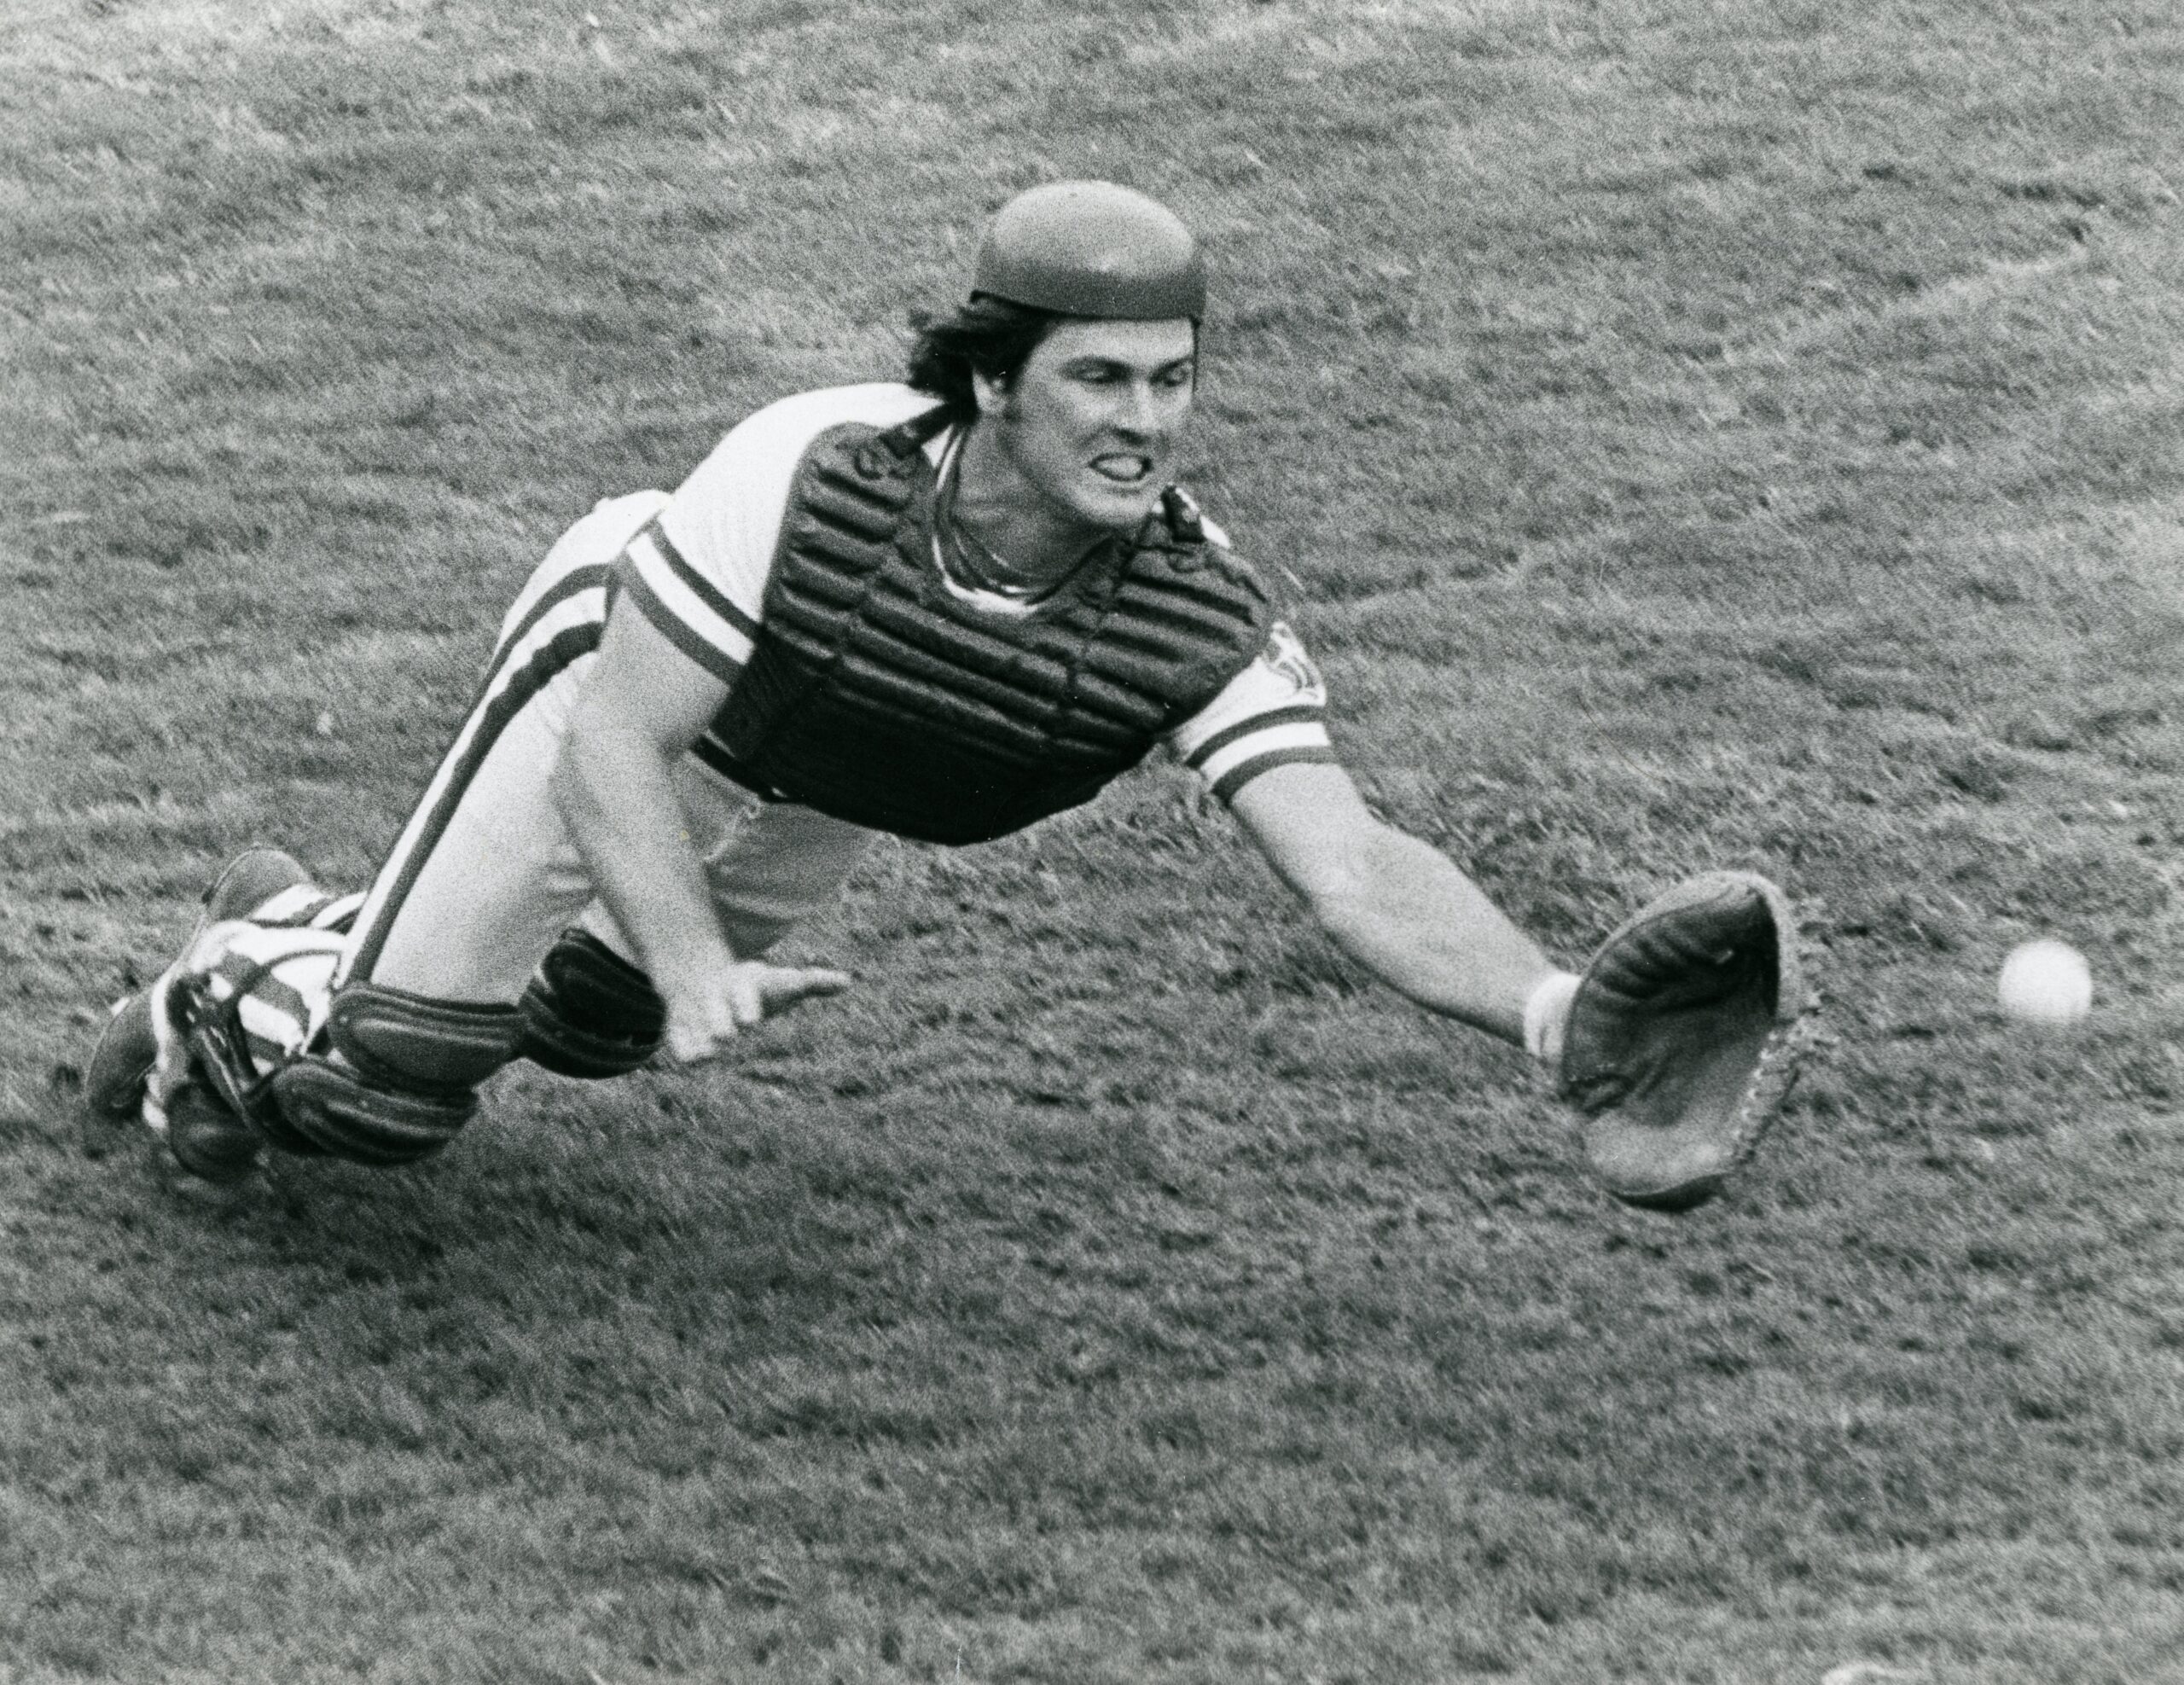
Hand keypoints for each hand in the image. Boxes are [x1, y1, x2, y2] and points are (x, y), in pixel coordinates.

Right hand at [662, 960, 850, 1065]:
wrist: (704, 978)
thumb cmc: (755, 988)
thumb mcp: (780, 982)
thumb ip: (812, 983)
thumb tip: (847, 982)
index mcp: (742, 981)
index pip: (743, 990)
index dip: (747, 1004)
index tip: (752, 1021)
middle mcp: (715, 993)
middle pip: (715, 1004)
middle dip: (720, 1018)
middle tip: (728, 1035)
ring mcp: (695, 1009)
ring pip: (693, 1021)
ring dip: (701, 1037)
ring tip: (709, 1054)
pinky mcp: (678, 1027)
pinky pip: (677, 1040)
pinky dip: (684, 1049)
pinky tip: (694, 1061)